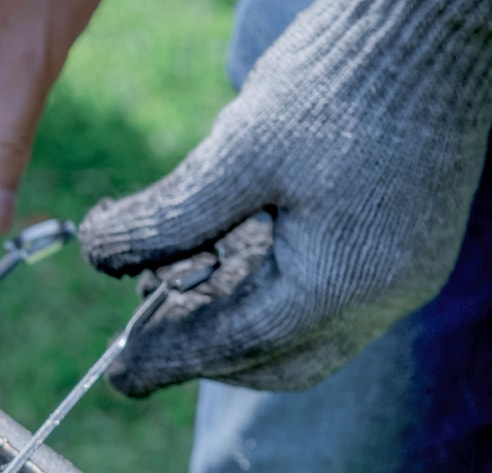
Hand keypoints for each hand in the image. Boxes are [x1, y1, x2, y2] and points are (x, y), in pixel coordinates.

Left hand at [78, 0, 491, 395]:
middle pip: (275, 362)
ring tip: (172, 277)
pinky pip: (328, 301)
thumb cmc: (342, 81)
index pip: (238, 343)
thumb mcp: (239, 152)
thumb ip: (168, 217)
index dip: (169, 358)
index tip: (116, 375)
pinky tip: (224, 252)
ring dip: (233, 321)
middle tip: (141, 327)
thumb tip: (98, 254)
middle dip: (204, 352)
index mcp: (345, 280)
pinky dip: (269, 292)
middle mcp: (384, 294)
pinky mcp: (405, 248)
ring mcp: (402, 274)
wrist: (436, 25)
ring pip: (302, 338)